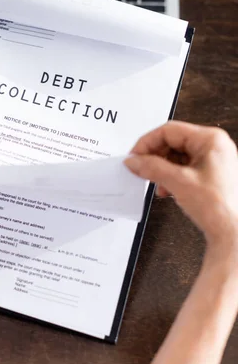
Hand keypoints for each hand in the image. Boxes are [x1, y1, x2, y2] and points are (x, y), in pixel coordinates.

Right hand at [124, 121, 237, 251]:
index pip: (169, 131)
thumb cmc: (220, 208)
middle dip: (154, 157)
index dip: (147, 143)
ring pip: (176, 155)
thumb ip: (152, 167)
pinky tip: (166, 188)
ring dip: (161, 168)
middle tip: (140, 169)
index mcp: (210, 140)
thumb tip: (134, 161)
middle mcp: (214, 145)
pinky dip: (171, 176)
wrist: (233, 232)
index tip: (134, 156)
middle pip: (172, 142)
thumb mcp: (178, 182)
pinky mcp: (211, 172)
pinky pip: (184, 166)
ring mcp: (213, 158)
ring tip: (155, 182)